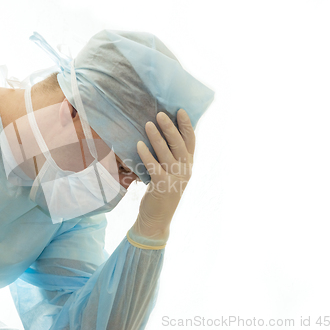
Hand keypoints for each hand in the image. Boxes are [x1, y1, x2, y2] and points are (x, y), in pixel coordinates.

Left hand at [129, 109, 194, 245]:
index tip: (180, 110)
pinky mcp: (163, 186)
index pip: (191, 142)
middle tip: (160, 114)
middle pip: (179, 145)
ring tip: (148, 123)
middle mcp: (185, 171)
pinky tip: (139, 144)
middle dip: (171, 128)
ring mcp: (175, 179)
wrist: (156, 220)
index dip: (187, 125)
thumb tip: (159, 135)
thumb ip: (168, 157)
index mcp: (188, 166)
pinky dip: (146, 154)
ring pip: (167, 153)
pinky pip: (154, 166)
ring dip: (157, 137)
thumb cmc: (160, 192)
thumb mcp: (169, 173)